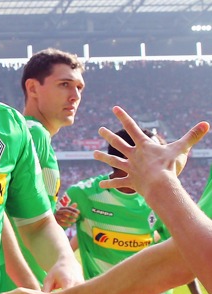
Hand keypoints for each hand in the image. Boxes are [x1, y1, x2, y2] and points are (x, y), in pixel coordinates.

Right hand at [53, 203, 78, 227]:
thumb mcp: (66, 211)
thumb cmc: (61, 216)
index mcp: (61, 209)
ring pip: (62, 217)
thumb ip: (70, 208)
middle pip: (65, 211)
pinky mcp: (55, 222)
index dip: (73, 209)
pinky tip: (69, 225)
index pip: (68, 208)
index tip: (79, 212)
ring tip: (75, 220)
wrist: (52, 221)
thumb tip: (75, 203)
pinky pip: (60, 222)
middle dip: (71, 213)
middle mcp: (58, 212)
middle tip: (77, 216)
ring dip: (69, 219)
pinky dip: (65, 224)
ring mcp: (56, 217)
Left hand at [94, 106, 208, 195]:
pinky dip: (108, 183)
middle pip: (118, 143)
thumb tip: (206, 123)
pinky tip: (100, 184)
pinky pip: (117, 182)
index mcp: (144, 146)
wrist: (161, 184)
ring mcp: (130, 168)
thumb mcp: (182, 149)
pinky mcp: (130, 181)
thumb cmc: (171, 166)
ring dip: (103, 157)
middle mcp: (134, 155)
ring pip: (113, 161)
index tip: (114, 108)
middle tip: (100, 129)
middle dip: (109, 135)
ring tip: (93, 154)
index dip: (123, 117)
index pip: (131, 127)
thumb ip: (192, 136)